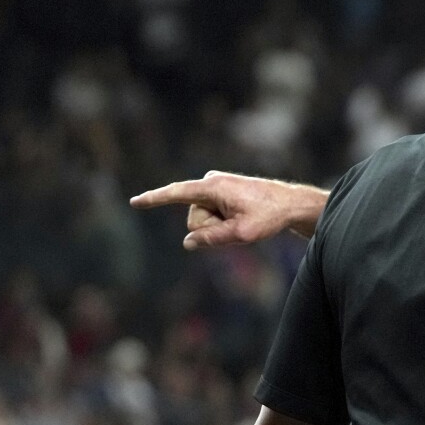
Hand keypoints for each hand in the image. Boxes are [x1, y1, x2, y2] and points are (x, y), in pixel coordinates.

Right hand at [130, 171, 317, 248]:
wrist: (290, 204)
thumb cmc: (269, 216)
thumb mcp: (242, 233)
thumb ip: (212, 239)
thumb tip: (188, 242)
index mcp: (213, 187)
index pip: (176, 193)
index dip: (154, 199)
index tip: (134, 202)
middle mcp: (211, 182)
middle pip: (194, 218)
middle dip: (211, 229)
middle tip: (241, 225)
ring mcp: (216, 187)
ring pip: (203, 219)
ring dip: (220, 226)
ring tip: (244, 219)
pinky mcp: (221, 193)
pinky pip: (212, 216)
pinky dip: (223, 223)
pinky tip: (242, 217)